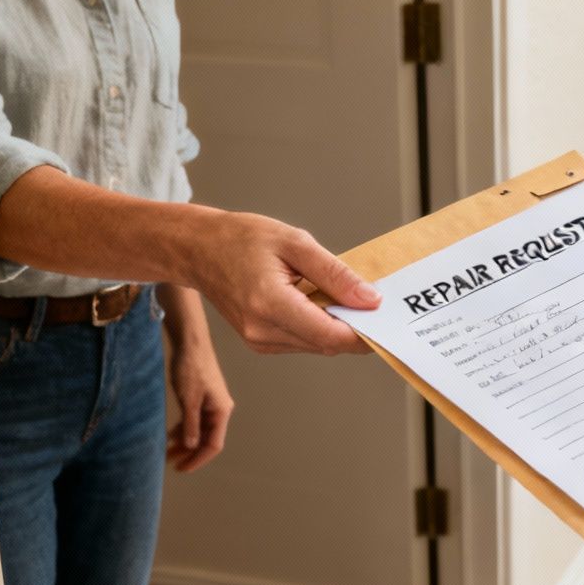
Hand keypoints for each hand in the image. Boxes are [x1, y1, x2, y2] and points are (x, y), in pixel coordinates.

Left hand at [163, 292, 234, 470]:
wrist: (190, 342)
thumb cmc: (191, 367)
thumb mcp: (189, 399)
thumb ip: (191, 424)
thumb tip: (191, 446)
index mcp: (221, 411)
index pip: (213, 444)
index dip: (198, 459)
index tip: (182, 468)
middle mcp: (219, 410)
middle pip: (207, 439)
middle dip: (190, 453)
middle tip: (172, 464)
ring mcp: (210, 404)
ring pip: (199, 430)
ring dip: (185, 442)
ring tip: (168, 452)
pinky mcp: (201, 398)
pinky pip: (194, 420)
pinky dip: (184, 429)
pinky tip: (171, 435)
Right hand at [187, 210, 379, 355]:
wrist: (199, 250)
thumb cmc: (241, 239)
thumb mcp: (295, 243)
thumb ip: (335, 273)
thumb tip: (369, 299)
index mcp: (269, 303)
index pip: (330, 336)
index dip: (363, 333)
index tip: (385, 320)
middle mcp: (263, 330)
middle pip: (327, 344)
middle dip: (355, 328)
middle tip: (373, 302)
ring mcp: (260, 340)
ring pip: (317, 345)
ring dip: (336, 326)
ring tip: (340, 294)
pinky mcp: (261, 343)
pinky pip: (303, 341)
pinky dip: (318, 325)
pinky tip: (316, 300)